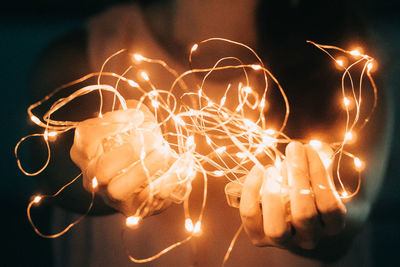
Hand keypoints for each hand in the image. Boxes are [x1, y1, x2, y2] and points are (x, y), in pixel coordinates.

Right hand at [70, 100, 192, 216]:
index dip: (111, 124)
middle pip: (100, 169)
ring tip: (165, 152)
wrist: (147, 176)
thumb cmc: (137, 144)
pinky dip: (164, 183)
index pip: (86, 136)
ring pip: (117, 189)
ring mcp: (110, 196)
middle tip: (155, 137)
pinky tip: (177, 168)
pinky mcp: (132, 209)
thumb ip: (134, 113)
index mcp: (86, 152)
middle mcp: (93, 177)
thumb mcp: (133, 125)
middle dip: (130, 151)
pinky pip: (145, 201)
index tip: (138, 116)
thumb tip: (137, 111)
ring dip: (144, 168)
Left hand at [239, 141, 345, 248]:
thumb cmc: (310, 193)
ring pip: (276, 227)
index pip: (329, 204)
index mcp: (331, 226)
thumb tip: (306, 148)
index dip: (319, 174)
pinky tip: (258, 171)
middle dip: (298, 176)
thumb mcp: (321, 182)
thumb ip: (319, 167)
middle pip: (304, 214)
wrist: (292, 221)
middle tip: (293, 149)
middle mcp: (309, 239)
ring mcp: (283, 242)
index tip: (309, 149)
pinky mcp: (258, 237)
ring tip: (273, 169)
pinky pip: (251, 216)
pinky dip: (251, 191)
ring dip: (272, 193)